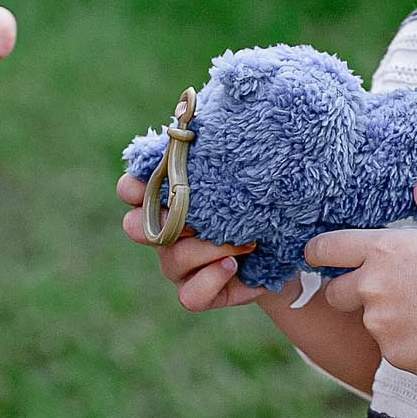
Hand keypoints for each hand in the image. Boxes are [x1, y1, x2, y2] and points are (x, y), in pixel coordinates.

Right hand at [117, 173, 272, 310]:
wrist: (285, 247)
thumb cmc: (258, 203)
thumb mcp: (245, 176)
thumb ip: (223, 158)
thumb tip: (216, 121)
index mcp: (168, 199)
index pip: (132, 190)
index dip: (132, 187)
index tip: (147, 181)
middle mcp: (165, 233)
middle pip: (136, 227)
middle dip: (161, 220)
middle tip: (195, 215)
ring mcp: (178, 265)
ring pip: (173, 258)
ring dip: (209, 248)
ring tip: (245, 240)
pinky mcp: (197, 292)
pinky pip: (189, 296)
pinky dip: (211, 278)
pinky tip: (234, 264)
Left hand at [305, 182, 416, 374]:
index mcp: (382, 250)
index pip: (326, 249)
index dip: (316, 252)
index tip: (316, 256)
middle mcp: (372, 287)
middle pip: (336, 293)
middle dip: (351, 292)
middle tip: (386, 291)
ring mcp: (381, 324)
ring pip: (369, 323)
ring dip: (387, 320)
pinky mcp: (394, 354)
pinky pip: (392, 350)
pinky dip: (408, 344)